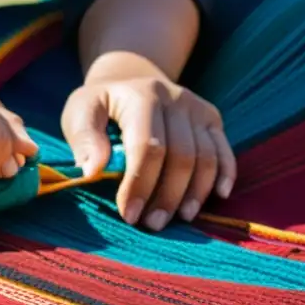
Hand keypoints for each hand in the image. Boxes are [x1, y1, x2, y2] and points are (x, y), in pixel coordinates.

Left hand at [61, 75, 235, 229]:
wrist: (128, 80)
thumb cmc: (100, 106)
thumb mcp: (80, 113)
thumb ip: (84, 140)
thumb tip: (92, 171)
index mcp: (142, 96)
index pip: (147, 146)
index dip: (139, 184)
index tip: (128, 215)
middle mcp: (175, 98)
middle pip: (181, 155)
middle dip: (167, 195)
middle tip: (153, 225)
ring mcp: (197, 108)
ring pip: (206, 157)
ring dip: (195, 193)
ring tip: (179, 219)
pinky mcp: (211, 117)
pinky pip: (224, 150)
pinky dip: (225, 175)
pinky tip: (218, 197)